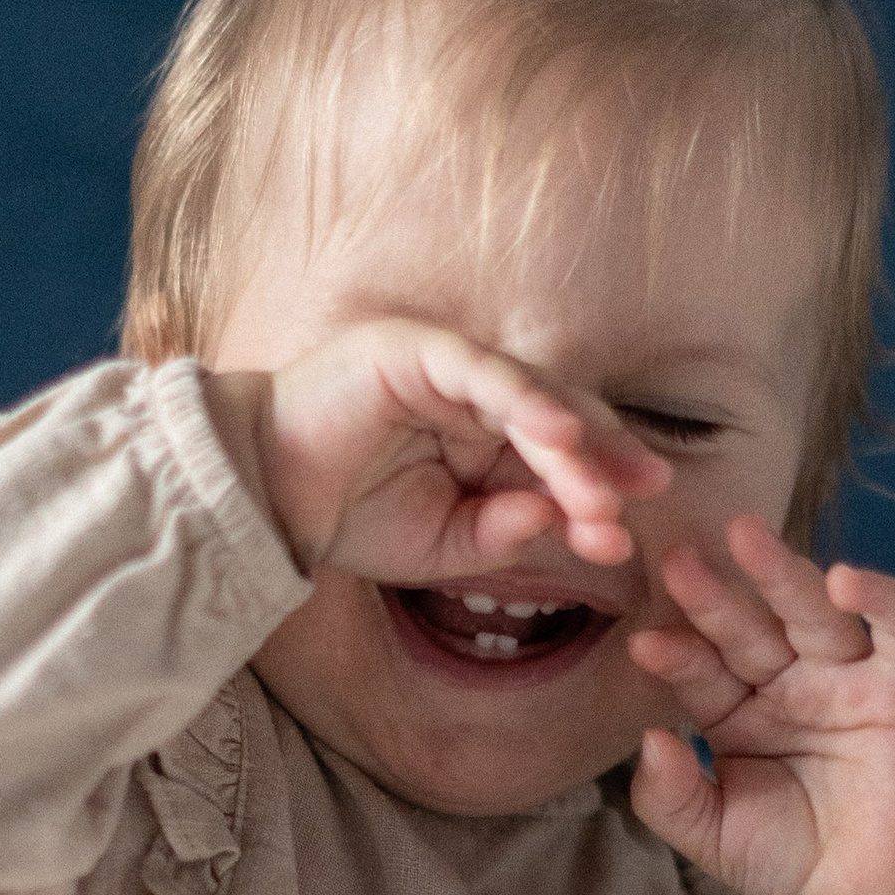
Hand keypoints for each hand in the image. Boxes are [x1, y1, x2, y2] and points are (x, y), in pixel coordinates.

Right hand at [200, 319, 669, 583]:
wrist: (259, 498)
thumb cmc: (348, 516)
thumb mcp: (442, 545)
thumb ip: (501, 534)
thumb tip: (558, 521)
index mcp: (483, 436)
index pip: (557, 456)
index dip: (596, 489)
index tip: (627, 535)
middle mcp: (474, 394)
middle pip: (559, 420)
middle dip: (602, 464)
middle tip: (635, 505)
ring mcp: (446, 365)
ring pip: (530, 397)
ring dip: (570, 444)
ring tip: (601, 488)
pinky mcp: (415, 349)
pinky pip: (483, 372)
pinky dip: (524, 400)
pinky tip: (559, 435)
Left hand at [626, 519, 894, 894]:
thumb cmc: (786, 862)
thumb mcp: (711, 835)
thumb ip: (669, 796)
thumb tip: (650, 738)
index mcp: (737, 709)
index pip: (703, 669)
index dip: (678, 655)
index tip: (645, 645)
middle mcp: (790, 682)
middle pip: (750, 626)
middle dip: (715, 595)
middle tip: (676, 560)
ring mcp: (848, 679)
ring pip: (813, 612)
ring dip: (782, 572)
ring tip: (744, 536)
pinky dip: (880, 597)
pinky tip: (846, 578)